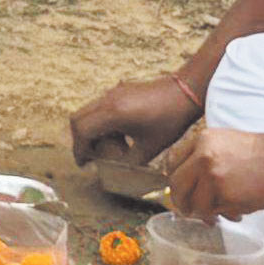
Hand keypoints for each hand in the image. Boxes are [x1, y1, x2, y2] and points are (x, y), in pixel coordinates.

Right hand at [69, 69, 202, 170]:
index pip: (82, 132)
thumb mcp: (150, 148)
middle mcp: (107, 100)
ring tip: (111, 146)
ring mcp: (112, 93)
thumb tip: (115, 173)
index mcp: (113, 113)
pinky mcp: (118, 91)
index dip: (79, 150)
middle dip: (80, 140)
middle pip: (77, 119)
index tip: (84, 164)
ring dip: (91, 130)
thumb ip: (129, 163)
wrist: (186, 91)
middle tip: (90, 156)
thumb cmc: (171, 119)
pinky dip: (100, 122)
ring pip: (87, 112)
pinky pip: (99, 107)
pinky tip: (120, 134)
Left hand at [165, 126, 263, 222]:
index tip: (181, 191)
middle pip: (176, 184)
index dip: (175, 179)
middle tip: (191, 212)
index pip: (172, 161)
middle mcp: (202, 154)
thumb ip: (206, 159)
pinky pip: (214, 211)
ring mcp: (211, 173)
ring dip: (207, 213)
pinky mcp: (223, 192)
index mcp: (203, 139)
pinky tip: (238, 213)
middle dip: (183, 202)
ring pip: (195, 203)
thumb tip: (185, 185)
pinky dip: (225, 216)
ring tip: (225, 214)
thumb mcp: (229, 145)